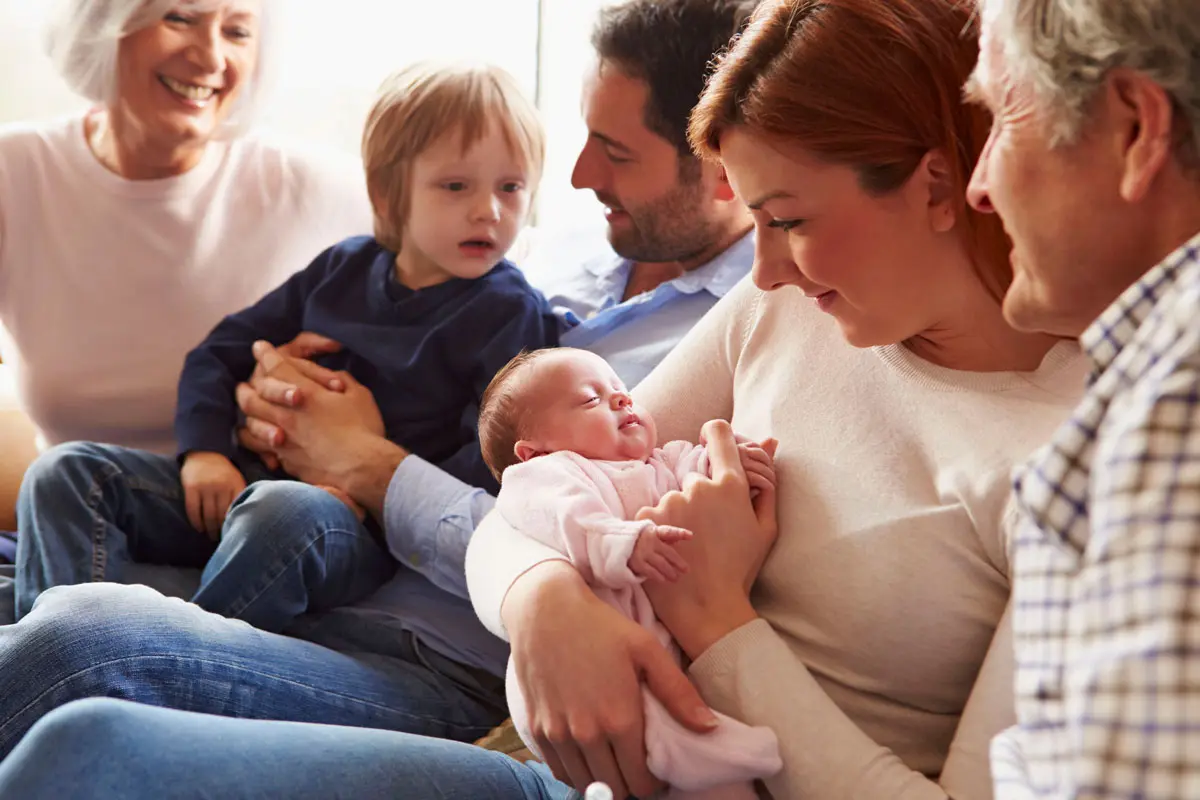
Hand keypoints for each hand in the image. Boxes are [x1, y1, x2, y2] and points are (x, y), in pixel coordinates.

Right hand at [180, 451, 245, 538]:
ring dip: (209, 529)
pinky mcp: (191, 487)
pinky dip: (196, 522)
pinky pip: (193, 510)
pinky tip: (199, 528)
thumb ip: (239, 496)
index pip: (236, 510)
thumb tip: (243, 519)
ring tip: (211, 536)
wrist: (205, 452)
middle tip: (221, 539)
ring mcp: (205, 486)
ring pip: (207, 515)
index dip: (235, 524)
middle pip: (221, 515)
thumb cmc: (223, 472)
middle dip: (221, 530)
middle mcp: (221, 486)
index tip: (234, 534)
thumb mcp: (236, 480)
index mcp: (235, 484)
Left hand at [235, 342, 403, 517]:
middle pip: (252, 395)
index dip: (266, 354)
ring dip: (246, 413)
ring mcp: (282, 439)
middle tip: (244, 383)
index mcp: (304, 392)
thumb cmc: (363, 429)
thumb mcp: (358, 395)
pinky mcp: (284, 460)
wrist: (361, 469)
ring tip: (246, 410)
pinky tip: (259, 439)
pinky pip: (259, 447)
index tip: (259, 348)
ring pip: (249, 423)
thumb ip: (340, 380)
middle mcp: (286, 414)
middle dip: (247, 386)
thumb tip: (331, 379)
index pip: (277, 367)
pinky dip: (256, 440)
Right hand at [504, 561, 718, 798]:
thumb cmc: (601, 626)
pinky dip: (575, 769)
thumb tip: (709, 728)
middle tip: (635, 763)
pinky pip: (559, 770)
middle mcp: (587, 734)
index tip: (656, 767)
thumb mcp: (647, 650)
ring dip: (602, 778)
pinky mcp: (536, 728)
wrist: (545, 609)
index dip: (654, 781)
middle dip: (629, 782)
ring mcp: (558, 734)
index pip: (642, 782)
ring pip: (585, 784)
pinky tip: (586, 751)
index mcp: (620, 720)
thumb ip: (678, 694)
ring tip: (612, 757)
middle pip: (614, 789)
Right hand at [629, 525, 691, 582]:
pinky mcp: (637, 562)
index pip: (668, 532)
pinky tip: (664, 580)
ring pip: (661, 564)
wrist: (616, 543)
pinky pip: (651, 571)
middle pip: (668, 553)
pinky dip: (658, 576)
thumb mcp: (650, 533)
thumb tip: (680, 541)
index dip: (679, 533)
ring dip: (670, 572)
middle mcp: (649, 541)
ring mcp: (643, 552)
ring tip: (676, 578)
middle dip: (678, 562)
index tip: (690, 536)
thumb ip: (665, 537)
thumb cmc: (638, 538)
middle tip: (686, 570)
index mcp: (654, 531)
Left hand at [638, 420, 778, 659]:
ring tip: (692, 546)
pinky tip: (673, 550)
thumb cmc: (741, 569)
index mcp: (731, 485)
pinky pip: (655, 513)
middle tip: (710, 530)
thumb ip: (767, 481)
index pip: (718, 433)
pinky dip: (661, 528)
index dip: (715, 435)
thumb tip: (771, 441)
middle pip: (696, 476)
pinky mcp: (648, 517)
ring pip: (675, 497)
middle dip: (702, 496)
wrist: (708, 607)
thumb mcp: (766, 527)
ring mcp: (671, 501)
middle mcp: (698, 486)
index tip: (712, 445)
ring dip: (681, 514)